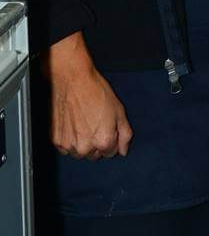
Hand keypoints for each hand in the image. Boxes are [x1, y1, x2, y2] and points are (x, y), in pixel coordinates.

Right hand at [42, 32, 132, 160]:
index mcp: (104, 141)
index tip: (107, 126)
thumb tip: (123, 150)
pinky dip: (70, 139)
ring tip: (84, 121)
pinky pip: (67, 147)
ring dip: (83, 142)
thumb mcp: (119, 111)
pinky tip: (73, 123)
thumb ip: (125, 134)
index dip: (111, 138)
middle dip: (97, 142)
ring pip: (80, 153)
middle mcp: (85, 148)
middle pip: (95, 155)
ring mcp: (69, 146)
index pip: (111, 153)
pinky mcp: (56, 141)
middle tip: (95, 122)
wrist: (73, 80)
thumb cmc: (96, 92)